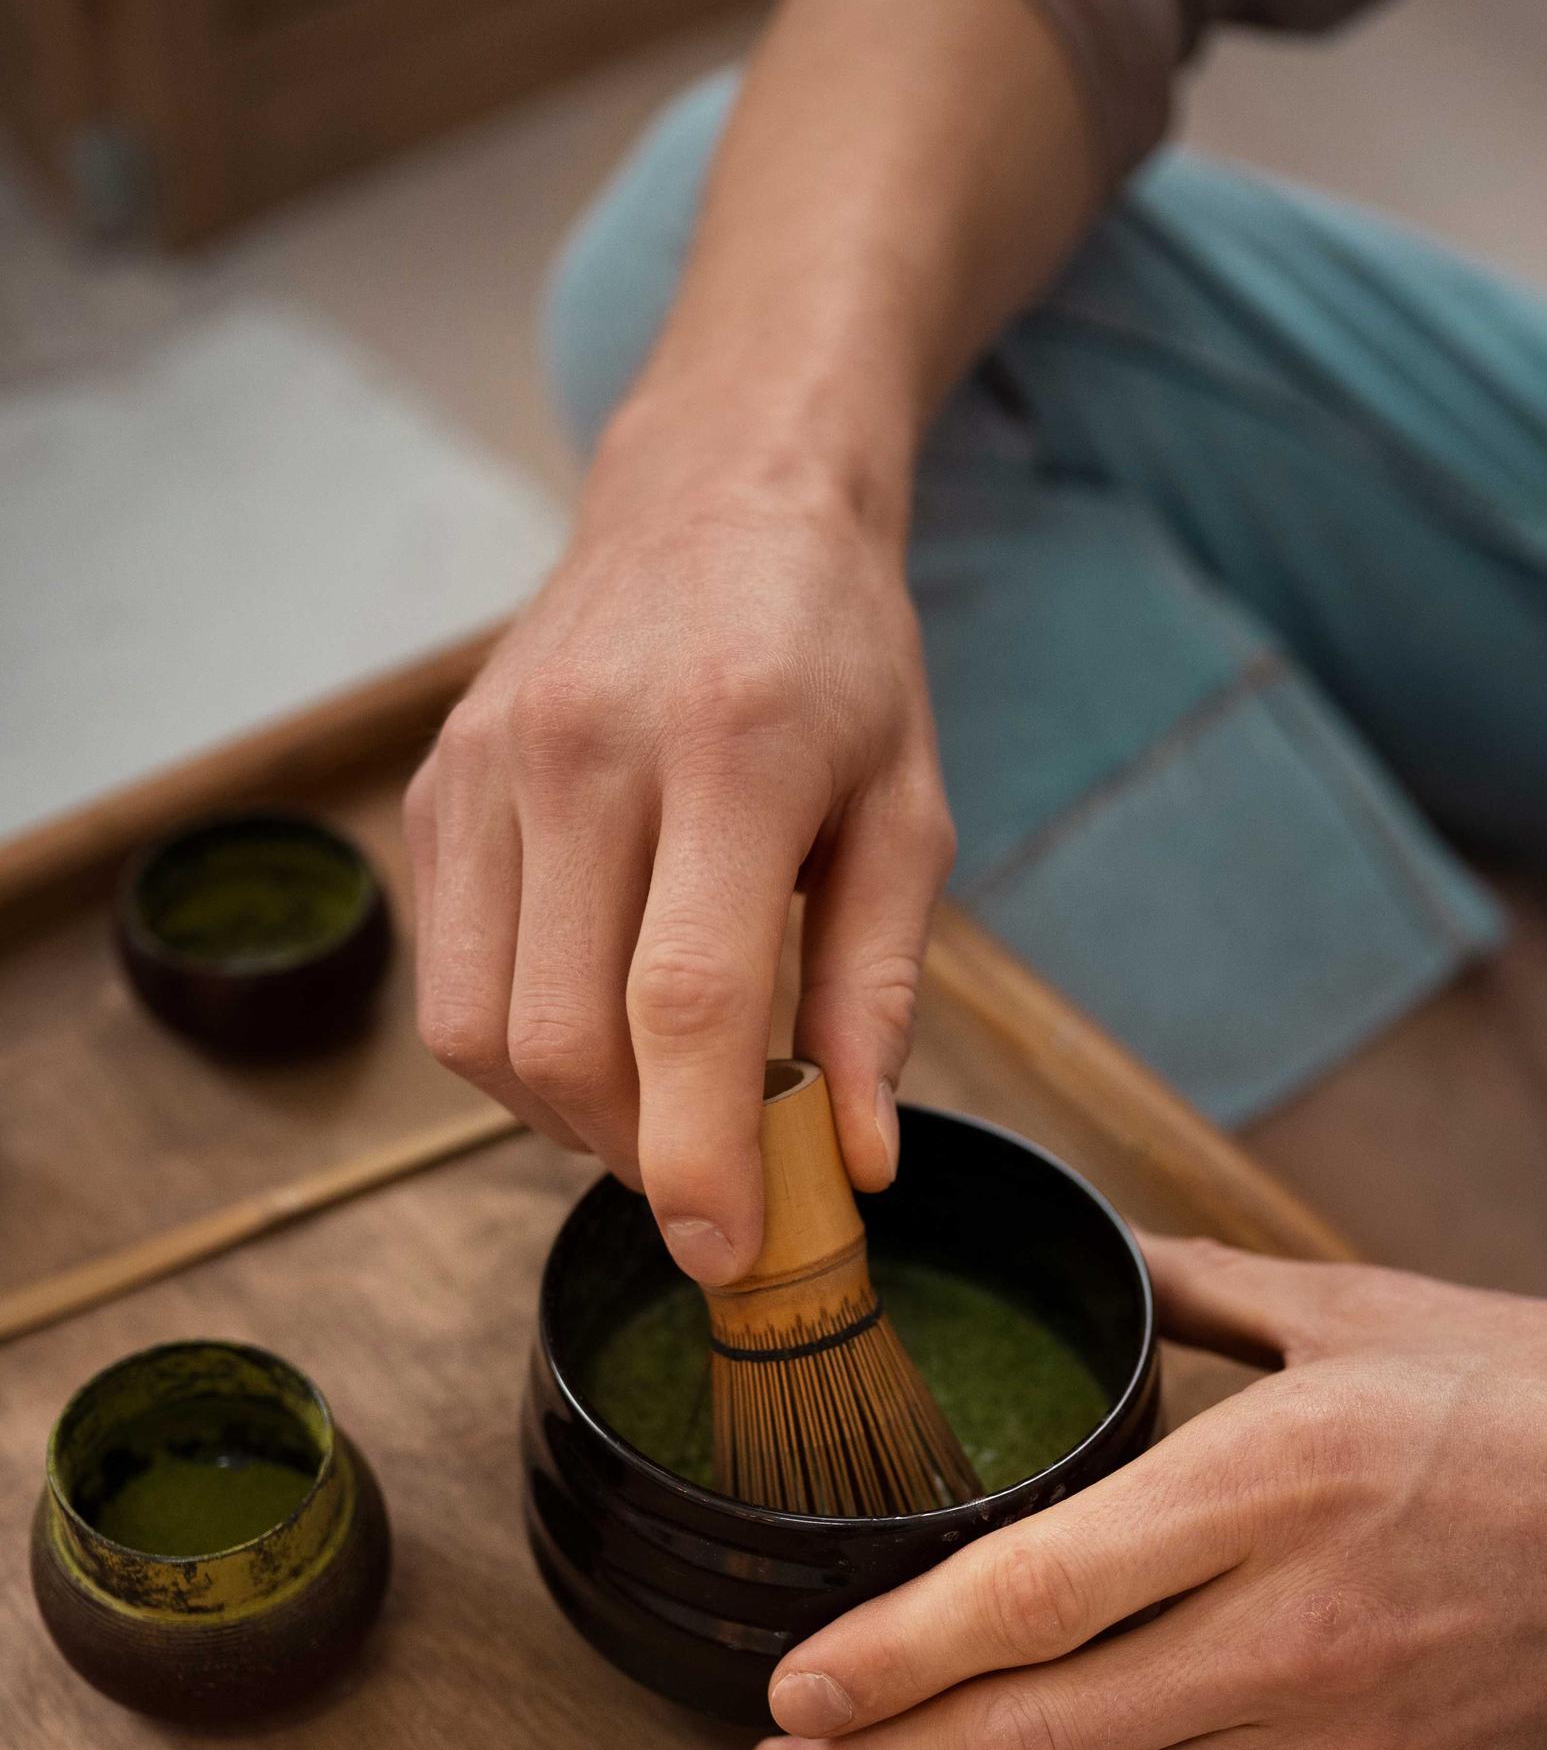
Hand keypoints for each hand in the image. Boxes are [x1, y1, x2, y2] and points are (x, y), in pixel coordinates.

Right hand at [406, 398, 951, 1281]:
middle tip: (715, 1180)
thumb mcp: (908, 814)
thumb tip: (854, 1162)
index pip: (685, 1003)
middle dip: (639, 1156)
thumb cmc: (836, 661)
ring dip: (570, 1119)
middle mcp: (583, 753)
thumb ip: (876, 993)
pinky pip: (455, 983)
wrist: (716, 496)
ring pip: (485, 1034)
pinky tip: (601, 1026)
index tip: (727, 1253)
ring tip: (660, 1105)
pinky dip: (520, 1051)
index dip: (700, 1155)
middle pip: (566, 1042)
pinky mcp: (435, 789)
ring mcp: (488, 768)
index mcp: (731, 752)